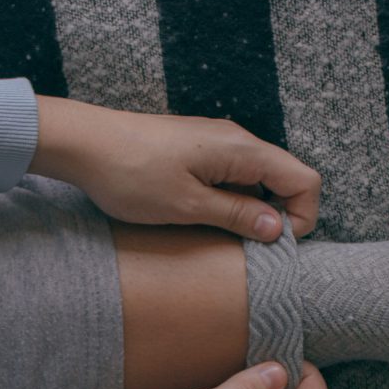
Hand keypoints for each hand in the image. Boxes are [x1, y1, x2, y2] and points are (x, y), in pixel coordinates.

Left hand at [28, 96, 321, 240]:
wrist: (82, 143)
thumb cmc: (131, 173)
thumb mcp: (188, 205)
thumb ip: (238, 215)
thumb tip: (277, 228)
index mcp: (242, 150)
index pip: (305, 180)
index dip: (303, 217)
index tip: (273, 245)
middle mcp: (236, 140)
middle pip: (284, 179)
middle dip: (277, 217)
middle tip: (246, 247)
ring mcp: (216, 143)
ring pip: (256, 181)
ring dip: (248, 211)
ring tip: (216, 233)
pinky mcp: (196, 149)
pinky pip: (230, 177)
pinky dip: (227, 200)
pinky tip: (198, 217)